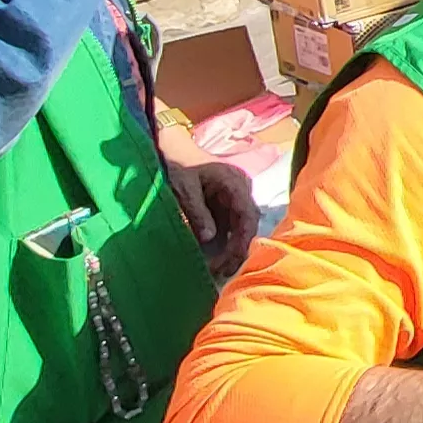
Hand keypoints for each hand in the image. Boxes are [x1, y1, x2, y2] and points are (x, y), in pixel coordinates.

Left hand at [161, 151, 259, 278]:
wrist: (174, 150)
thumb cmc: (178, 165)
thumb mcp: (184, 188)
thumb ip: (197, 212)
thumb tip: (210, 238)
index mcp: (235, 182)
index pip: (248, 215)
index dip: (241, 240)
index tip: (228, 261)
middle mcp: (242, 190)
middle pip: (249, 224)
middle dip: (238, 250)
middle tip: (222, 272)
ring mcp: (238, 197)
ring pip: (244, 228)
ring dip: (234, 250)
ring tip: (219, 271)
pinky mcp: (230, 205)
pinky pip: (235, 227)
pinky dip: (228, 244)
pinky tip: (219, 260)